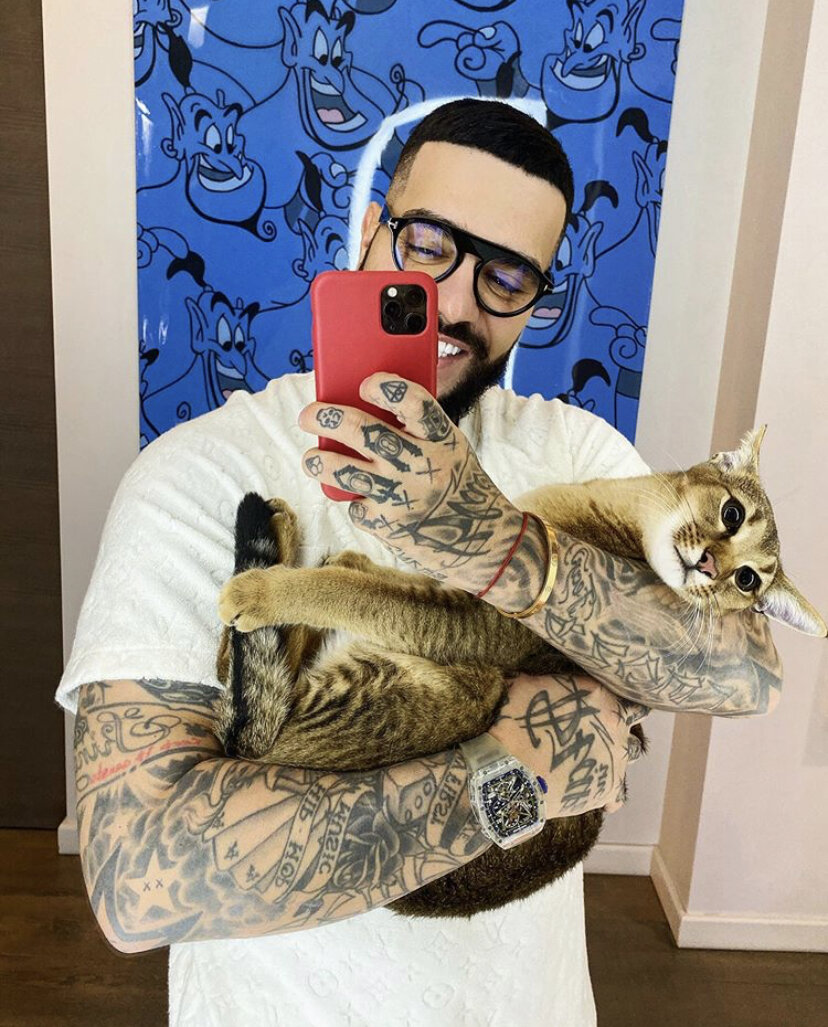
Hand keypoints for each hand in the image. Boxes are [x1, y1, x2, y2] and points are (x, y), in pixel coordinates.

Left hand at [297, 373, 523, 592]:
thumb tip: (360, 408)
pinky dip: (354, 500)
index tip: (365, 384)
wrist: (483, 542)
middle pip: (365, 431)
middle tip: (309, 414)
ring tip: (311, 458)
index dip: (384, 387)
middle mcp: (422, 465)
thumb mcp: (451, 451)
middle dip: (329, 418)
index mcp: (443, 439)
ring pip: (345, 470)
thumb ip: (417, 432)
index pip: (412, 402)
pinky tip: (359, 497)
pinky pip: (356, 506)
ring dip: (319, 461)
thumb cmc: (457, 484)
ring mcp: (402, 496)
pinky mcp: (388, 525)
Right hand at [487, 672, 647, 816]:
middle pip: (632, 720)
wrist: (513, 771)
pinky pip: (618, 794)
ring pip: (632, 753)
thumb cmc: (516, 723)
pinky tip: (597, 793)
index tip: (605, 701)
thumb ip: (541, 683)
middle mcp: (616, 724)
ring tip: (600, 757)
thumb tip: (536, 682)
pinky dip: (609, 794)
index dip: (613, 697)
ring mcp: (617, 758)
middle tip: (602, 728)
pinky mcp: (609, 789)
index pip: (621, 691)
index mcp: (598, 695)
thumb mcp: (524, 687)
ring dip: (619, 753)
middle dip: (620, 723)